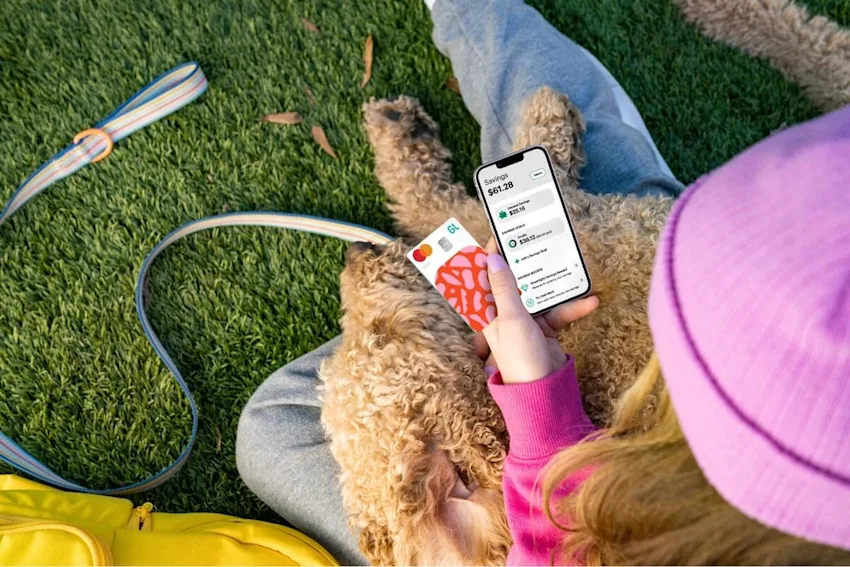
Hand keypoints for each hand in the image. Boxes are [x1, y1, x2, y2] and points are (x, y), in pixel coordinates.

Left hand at [475, 239, 597, 383]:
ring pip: (538, 294)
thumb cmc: (519, 357)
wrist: (543, 390)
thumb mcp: (510, 319)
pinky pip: (558, 311)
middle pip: (512, 282)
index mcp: (488, 312)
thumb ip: (504, 289)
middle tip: (534, 240)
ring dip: (553, 284)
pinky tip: (590, 301)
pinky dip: (573, 307)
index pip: (483, 279)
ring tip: (567, 263)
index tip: (499, 236)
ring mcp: (525, 321)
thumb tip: (493, 259)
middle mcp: (504, 314)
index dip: (488, 258)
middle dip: (523, 264)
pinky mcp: (545, 328)